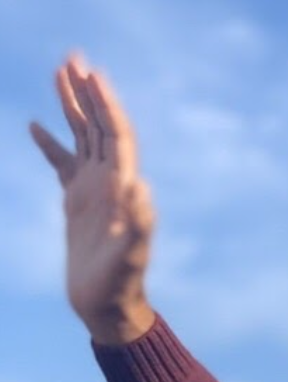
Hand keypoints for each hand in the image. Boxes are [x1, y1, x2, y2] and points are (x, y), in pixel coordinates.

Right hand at [29, 54, 155, 345]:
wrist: (108, 306)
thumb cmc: (120, 283)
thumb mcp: (130, 255)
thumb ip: (138, 223)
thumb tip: (140, 186)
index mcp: (124, 188)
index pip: (117, 136)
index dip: (106, 105)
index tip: (93, 75)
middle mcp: (113, 183)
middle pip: (101, 127)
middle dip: (89, 93)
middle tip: (74, 58)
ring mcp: (95, 191)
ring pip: (84, 138)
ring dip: (74, 107)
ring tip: (61, 74)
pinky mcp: (78, 204)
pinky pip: (64, 163)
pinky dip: (52, 143)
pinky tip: (36, 125)